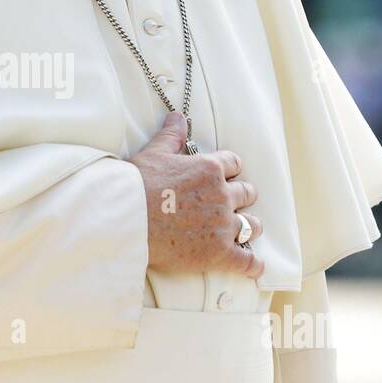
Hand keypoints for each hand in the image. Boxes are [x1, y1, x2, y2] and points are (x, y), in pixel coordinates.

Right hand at [125, 112, 263, 278]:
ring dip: (251, 226)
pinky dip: (252, 264)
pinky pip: (246, 260)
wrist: (126, 219)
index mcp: (210, 169)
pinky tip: (255, 265)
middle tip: (232, 203)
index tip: (225, 176)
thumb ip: (172, 136)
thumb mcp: (154, 153)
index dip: (229, 170)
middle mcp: (222, 195)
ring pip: (253, 225)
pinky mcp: (218, 253)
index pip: (234, 164)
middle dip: (241, 197)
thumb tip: (178, 117)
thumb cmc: (137, 185)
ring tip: (248, 230)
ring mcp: (223, 225)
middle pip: (247, 193)